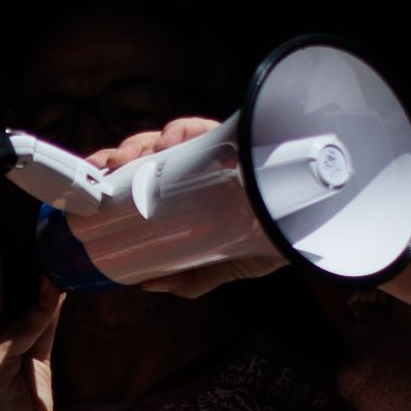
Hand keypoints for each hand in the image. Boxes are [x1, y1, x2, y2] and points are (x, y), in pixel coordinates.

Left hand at [81, 112, 287, 294]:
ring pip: (161, 138)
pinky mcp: (233, 132)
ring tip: (124, 160)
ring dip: (136, 145)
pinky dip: (175, 131)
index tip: (90, 183)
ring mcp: (214, 147)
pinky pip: (196, 126)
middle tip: (103, 172)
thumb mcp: (230, 265)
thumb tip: (149, 284)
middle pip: (147, 155)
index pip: (145, 178)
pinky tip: (163, 144)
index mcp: (193, 193)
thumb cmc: (278, 238)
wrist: (320, 224)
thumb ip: (195, 278)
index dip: (114, 177)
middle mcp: (200, 167)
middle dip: (117, 158)